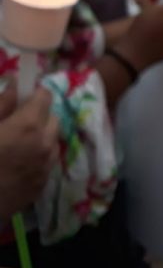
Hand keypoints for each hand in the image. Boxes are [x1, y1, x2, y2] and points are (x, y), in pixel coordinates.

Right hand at [0, 87, 57, 220]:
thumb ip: (1, 104)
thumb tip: (15, 85)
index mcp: (28, 126)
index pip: (45, 95)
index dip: (33, 93)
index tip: (21, 98)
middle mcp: (45, 143)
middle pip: (52, 117)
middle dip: (38, 115)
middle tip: (16, 122)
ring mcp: (47, 164)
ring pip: (52, 139)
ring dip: (40, 135)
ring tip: (15, 144)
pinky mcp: (44, 182)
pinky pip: (49, 159)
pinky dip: (39, 154)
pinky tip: (17, 162)